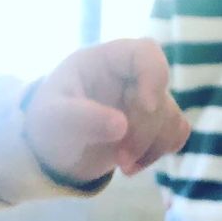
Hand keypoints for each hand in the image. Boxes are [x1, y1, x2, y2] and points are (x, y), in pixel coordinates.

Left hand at [23, 38, 189, 186]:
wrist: (50, 153)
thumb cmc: (48, 125)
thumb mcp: (55, 119)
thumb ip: (83, 118)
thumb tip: (121, 126)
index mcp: (106, 60)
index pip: (146, 52)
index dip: (154, 76)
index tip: (147, 106)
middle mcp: (130, 78)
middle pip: (160, 94)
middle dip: (145, 131)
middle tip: (121, 160)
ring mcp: (143, 102)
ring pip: (171, 118)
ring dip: (152, 147)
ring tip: (123, 166)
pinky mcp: (150, 128)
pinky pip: (173, 135)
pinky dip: (158, 154)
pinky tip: (132, 167)